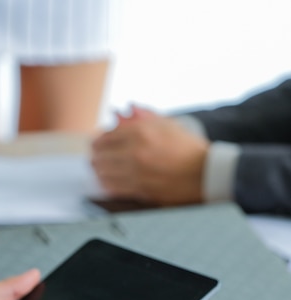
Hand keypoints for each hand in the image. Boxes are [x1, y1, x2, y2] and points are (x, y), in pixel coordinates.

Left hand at [91, 106, 209, 205]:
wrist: (205, 173)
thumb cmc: (189, 149)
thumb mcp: (168, 124)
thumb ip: (145, 117)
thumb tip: (127, 108)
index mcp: (141, 132)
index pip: (107, 136)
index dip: (99, 140)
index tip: (98, 143)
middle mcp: (135, 152)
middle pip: (100, 155)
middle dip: (96, 155)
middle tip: (95, 157)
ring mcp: (136, 173)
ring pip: (103, 173)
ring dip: (99, 171)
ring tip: (99, 169)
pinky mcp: (140, 190)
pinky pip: (114, 188)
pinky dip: (108, 184)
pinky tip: (108, 181)